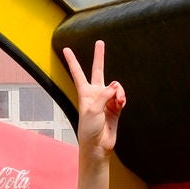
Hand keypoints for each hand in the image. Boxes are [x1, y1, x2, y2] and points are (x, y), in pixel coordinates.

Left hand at [63, 41, 125, 160]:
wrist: (98, 145)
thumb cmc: (89, 129)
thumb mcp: (92, 110)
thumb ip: (103, 95)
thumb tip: (114, 85)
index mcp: (85, 93)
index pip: (78, 73)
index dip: (72, 61)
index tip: (66, 49)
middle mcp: (95, 94)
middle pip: (98, 71)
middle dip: (99, 57)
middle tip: (100, 43)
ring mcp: (106, 100)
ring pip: (115, 86)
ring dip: (118, 91)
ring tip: (118, 101)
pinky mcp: (116, 108)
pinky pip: (121, 96)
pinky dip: (122, 98)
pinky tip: (121, 104)